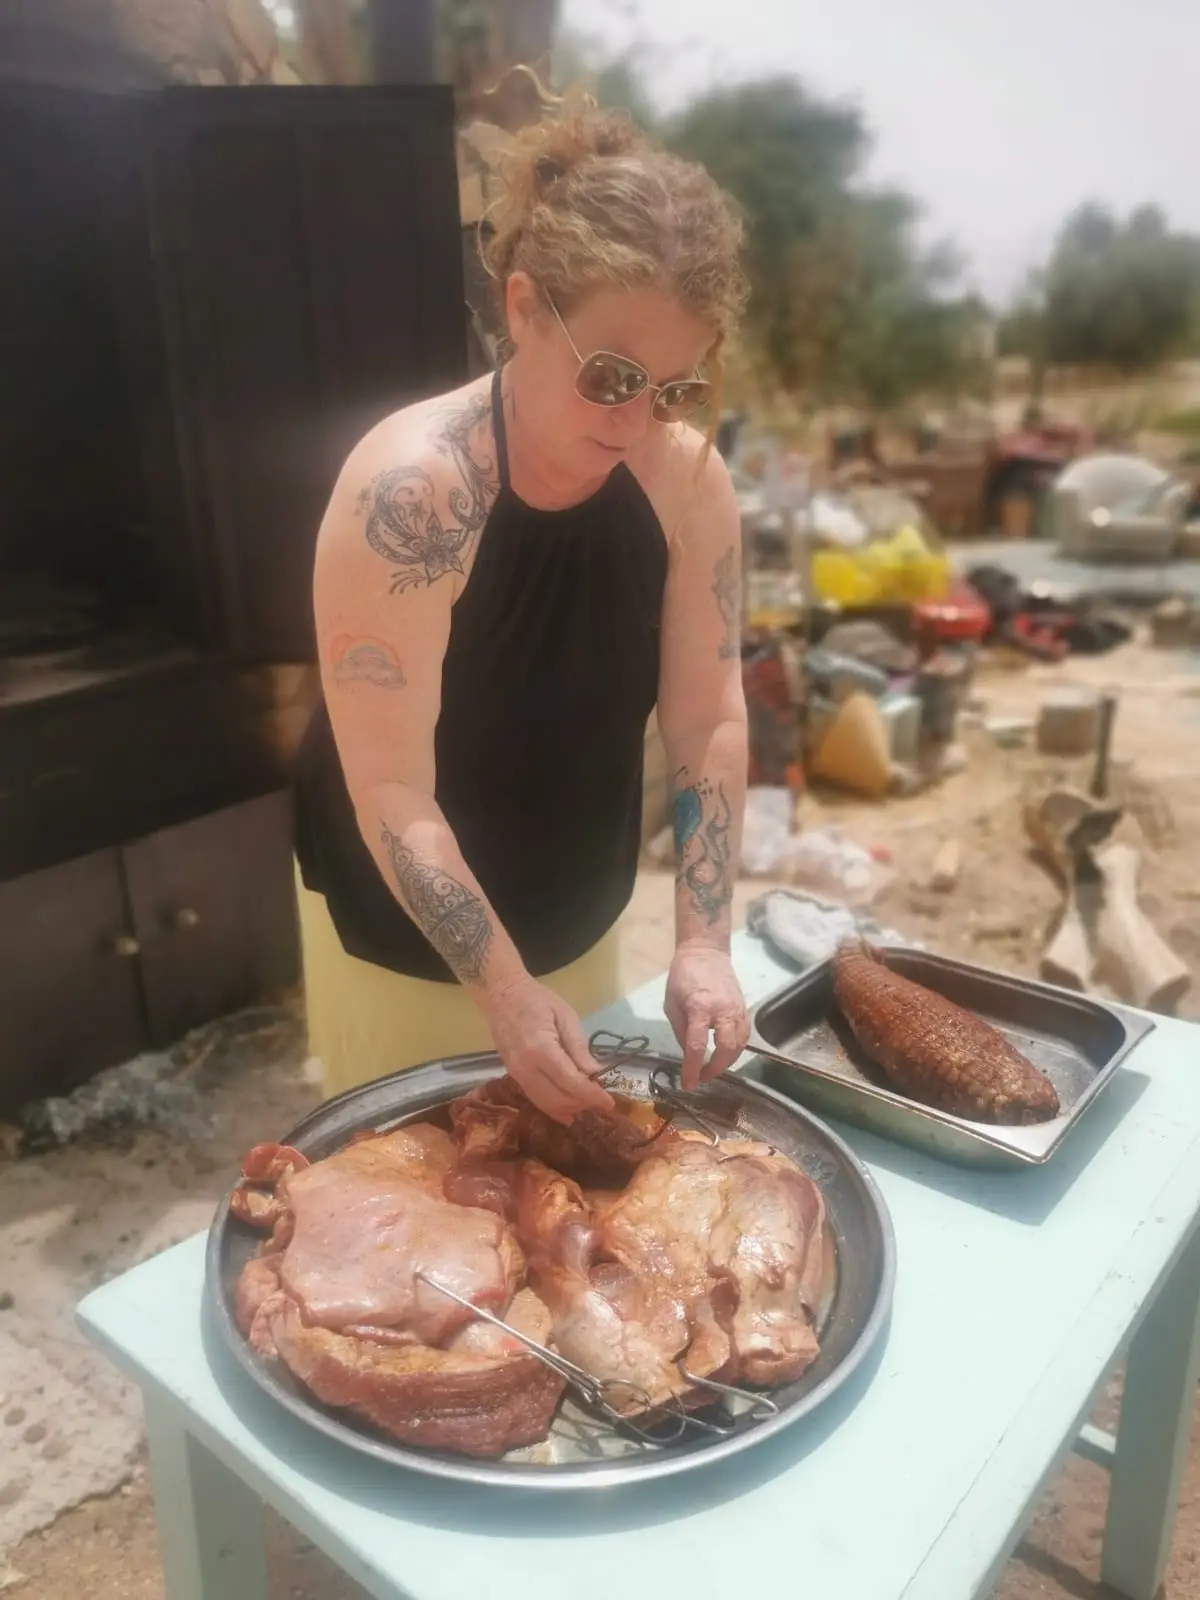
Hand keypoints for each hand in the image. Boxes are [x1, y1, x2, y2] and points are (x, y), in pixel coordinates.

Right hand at [479, 976, 613, 1124]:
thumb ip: (579, 1048)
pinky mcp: (513, 1076)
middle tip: (601, 1102)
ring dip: (568, 1109)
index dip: (592, 1095)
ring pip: (545, 1104)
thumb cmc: (537, 1000)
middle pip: (558, 1099)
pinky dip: (553, 1108)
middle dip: (582, 1104)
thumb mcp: (565, 1017)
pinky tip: (568, 1110)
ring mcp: (516, 1074)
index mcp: (541, 1049)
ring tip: (587, 1105)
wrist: (502, 996)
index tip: (609, 1103)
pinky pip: (535, 1098)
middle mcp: (525, 1068)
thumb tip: (595, 1074)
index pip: (571, 1082)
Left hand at [665, 943, 749, 1089]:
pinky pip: (745, 1035)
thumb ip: (681, 1031)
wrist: (706, 952)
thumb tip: (688, 1055)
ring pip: (740, 1044)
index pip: (697, 1046)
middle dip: (716, 1068)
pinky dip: (737, 1049)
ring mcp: (737, 1009)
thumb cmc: (682, 977)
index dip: (692, 1068)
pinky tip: (725, 1053)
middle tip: (702, 1076)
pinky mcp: (744, 1008)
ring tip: (712, 1067)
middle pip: (727, 1049)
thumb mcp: (671, 1004)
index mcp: (700, 1008)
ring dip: (727, 1061)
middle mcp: (723, 1010)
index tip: (688, 1084)